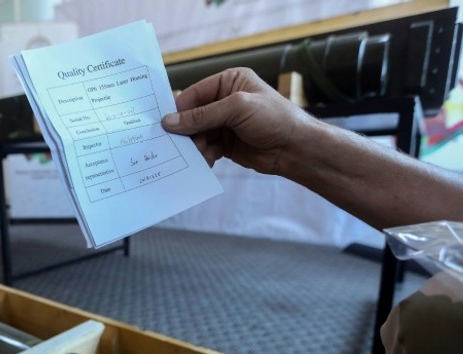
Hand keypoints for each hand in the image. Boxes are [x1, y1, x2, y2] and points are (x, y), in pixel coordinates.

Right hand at [162, 67, 319, 175]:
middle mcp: (224, 101)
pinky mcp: (225, 144)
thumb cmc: (275, 119)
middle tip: (176, 145)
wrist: (297, 149)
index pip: (195, 94)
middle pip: (193, 116)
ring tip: (197, 155)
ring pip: (197, 134)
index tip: (165, 124)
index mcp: (229, 82)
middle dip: (186, 131)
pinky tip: (205, 162)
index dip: (179, 109)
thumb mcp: (237, 109)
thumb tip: (170, 121)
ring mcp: (224, 123)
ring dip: (194, 146)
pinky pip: (205, 148)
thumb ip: (202, 115)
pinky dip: (203, 156)